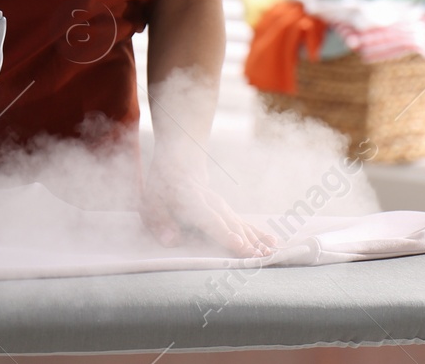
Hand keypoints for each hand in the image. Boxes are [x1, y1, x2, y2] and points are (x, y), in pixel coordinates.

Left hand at [139, 154, 278, 257]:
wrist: (180, 165)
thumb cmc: (162, 189)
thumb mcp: (151, 203)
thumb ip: (160, 222)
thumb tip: (171, 240)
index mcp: (192, 202)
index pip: (211, 219)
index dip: (224, 233)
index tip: (238, 244)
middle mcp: (212, 204)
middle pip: (231, 225)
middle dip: (246, 242)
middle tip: (258, 258)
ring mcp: (223, 207)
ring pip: (242, 225)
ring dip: (256, 240)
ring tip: (269, 254)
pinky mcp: (229, 212)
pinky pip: (247, 223)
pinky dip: (260, 233)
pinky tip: (273, 243)